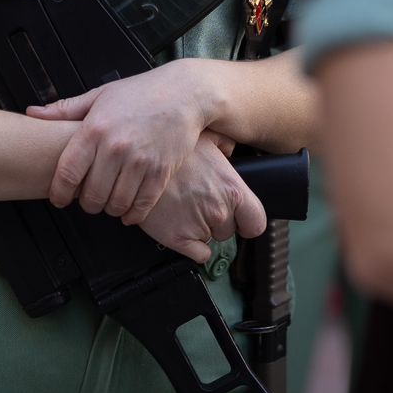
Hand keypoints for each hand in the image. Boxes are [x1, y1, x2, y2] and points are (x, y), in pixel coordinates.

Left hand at [28, 59, 220, 222]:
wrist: (185, 93)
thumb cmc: (140, 93)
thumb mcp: (99, 95)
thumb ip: (64, 109)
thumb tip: (32, 112)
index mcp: (95, 129)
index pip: (67, 173)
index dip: (59, 193)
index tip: (59, 198)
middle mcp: (116, 147)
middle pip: (91, 195)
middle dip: (86, 203)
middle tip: (89, 199)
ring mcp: (141, 161)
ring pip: (116, 204)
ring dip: (109, 209)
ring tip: (109, 201)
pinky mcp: (162, 172)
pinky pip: (142, 205)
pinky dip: (133, 214)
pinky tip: (129, 210)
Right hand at [134, 136, 266, 262]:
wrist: (136, 164)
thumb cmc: (169, 150)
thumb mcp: (204, 137)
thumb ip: (224, 144)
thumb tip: (231, 147)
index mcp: (231, 188)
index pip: (256, 222)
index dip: (246, 221)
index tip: (239, 220)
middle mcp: (219, 209)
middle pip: (229, 231)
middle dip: (216, 222)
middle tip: (198, 204)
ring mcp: (199, 226)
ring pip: (210, 240)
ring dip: (200, 230)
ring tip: (184, 209)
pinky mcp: (178, 239)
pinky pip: (197, 255)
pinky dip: (190, 247)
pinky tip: (179, 227)